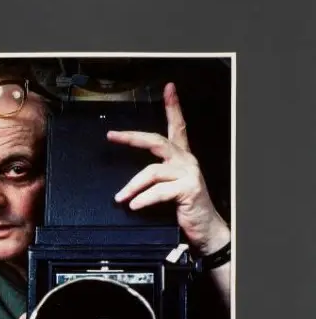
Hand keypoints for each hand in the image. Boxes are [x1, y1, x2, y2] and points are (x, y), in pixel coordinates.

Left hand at [107, 82, 229, 254]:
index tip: (168, 89)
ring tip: (121, 197)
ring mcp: (188, 173)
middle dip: (132, 137)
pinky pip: (159, 191)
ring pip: (152, 171)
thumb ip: (154, 181)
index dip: (173, 107)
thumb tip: (126, 186)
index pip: (178, 127)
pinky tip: (134, 205)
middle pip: (156, 141)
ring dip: (132, 185)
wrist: (205, 229)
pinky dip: (144, 198)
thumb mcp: (169, 190)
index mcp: (182, 158)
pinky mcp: (188, 188)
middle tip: (113, 135)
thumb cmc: (186, 209)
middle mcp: (186, 161)